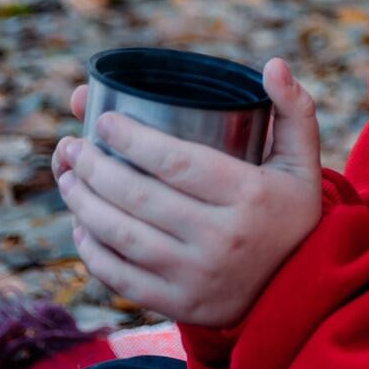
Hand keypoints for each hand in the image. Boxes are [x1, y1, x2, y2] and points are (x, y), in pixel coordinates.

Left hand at [51, 58, 321, 326]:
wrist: (301, 291)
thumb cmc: (292, 214)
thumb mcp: (303, 162)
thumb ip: (294, 110)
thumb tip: (273, 64)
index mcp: (249, 195)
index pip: (177, 162)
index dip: (132, 139)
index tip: (103, 121)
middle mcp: (222, 238)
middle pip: (139, 196)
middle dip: (93, 166)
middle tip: (72, 145)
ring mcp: (198, 275)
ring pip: (122, 236)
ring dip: (83, 203)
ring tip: (66, 177)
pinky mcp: (180, 304)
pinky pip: (121, 277)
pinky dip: (92, 252)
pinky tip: (81, 227)